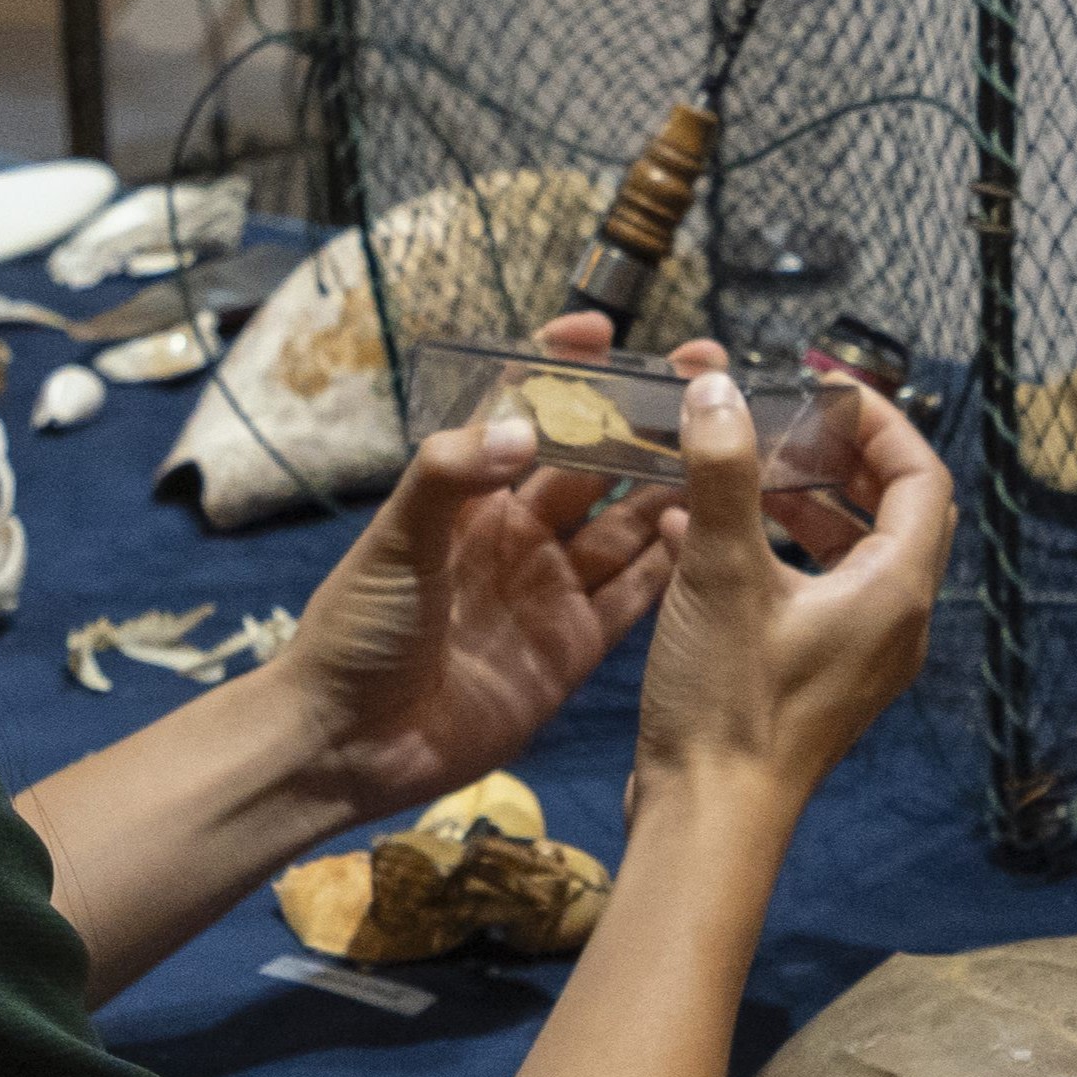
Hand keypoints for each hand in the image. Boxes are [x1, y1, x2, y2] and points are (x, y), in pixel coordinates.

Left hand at [269, 311, 692, 828]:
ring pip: (627, 522)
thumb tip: (525, 427)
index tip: (603, 331)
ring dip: (672, 486)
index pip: (519, 413)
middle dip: (642, 421)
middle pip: (593, 463)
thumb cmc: (356, 632)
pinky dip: (674, 562)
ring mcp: (552, 587)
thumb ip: (451, 476)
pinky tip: (714, 529)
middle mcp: (518, 532)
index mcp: (470, 496)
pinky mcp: (577, 644)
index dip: (559, 369)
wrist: (348, 745)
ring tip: (728, 448)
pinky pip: (638, 593)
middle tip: (701, 383)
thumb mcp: (394, 541)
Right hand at [632, 367, 955, 816]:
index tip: (825, 388)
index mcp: (897, 589)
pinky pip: (808, 595)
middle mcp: (894, 621)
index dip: (880, 422)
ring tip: (738, 469)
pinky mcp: (814, 679)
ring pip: (845, 554)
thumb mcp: (722, 574)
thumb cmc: (729, 706)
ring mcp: (857, 655)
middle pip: (890, 512)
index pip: (922, 476)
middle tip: (785, 421)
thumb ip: (723, 474)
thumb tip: (719, 388)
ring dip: (797, 504)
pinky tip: (691, 534)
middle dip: (839, 459)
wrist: (708, 822)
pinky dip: (767, 556)